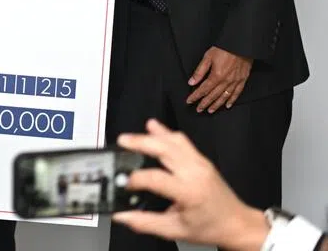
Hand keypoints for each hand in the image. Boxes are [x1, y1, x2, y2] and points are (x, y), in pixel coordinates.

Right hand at [113, 119, 268, 250]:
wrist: (238, 224)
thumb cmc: (211, 228)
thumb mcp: (176, 230)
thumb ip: (146, 223)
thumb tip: (121, 216)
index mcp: (189, 192)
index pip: (155, 178)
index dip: (135, 179)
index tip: (124, 183)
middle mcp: (195, 173)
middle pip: (164, 149)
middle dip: (140, 142)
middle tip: (122, 141)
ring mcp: (200, 163)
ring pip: (173, 141)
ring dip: (152, 135)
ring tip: (133, 136)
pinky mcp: (202, 160)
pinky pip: (182, 141)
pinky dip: (166, 134)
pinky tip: (154, 129)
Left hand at [186, 46, 251, 111]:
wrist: (241, 45)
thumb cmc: (224, 49)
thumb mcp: (207, 57)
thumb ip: (199, 71)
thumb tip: (191, 82)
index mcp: (216, 76)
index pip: (203, 89)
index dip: (195, 96)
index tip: (189, 101)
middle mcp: (226, 81)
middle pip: (213, 96)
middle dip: (204, 103)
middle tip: (199, 110)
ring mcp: (235, 82)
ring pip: (224, 97)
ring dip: (216, 105)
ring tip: (210, 110)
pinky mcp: (242, 80)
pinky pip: (237, 93)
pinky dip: (232, 100)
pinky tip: (227, 105)